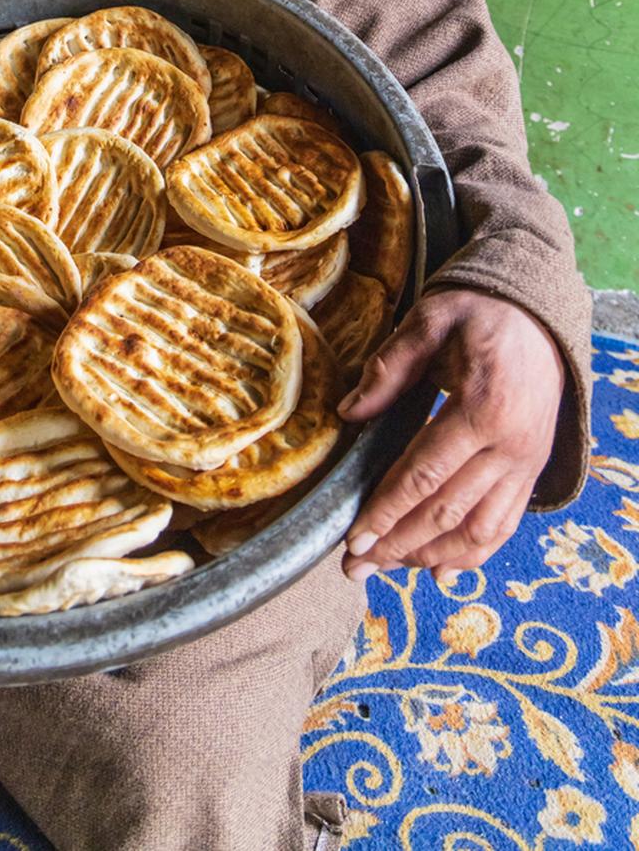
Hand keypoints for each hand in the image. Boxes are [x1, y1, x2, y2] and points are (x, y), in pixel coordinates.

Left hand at [337, 286, 563, 583]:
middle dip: (397, 545)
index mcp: (483, 410)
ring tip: (387, 568)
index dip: (386, 511)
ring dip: (430, 556)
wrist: (541, 316)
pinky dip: (472, 555)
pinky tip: (441, 574)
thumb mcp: (430, 322)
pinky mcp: (531, 471)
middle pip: (447, 512)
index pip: (425, 475)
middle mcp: (510, 447)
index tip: (353, 540)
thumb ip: (390, 368)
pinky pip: (504, 525)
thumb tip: (348, 413)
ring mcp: (525, 464)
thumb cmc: (479, 314)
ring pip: (478, 530)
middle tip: (354, 567)